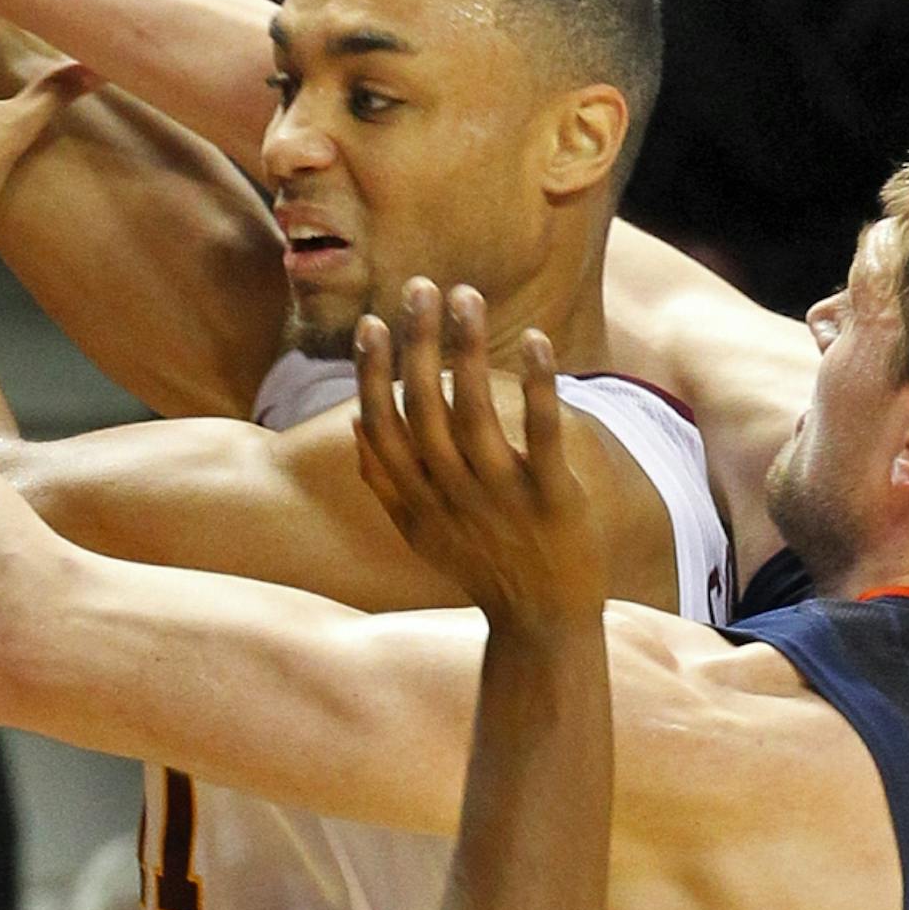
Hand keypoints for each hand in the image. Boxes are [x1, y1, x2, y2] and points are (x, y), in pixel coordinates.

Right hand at [353, 281, 600, 626]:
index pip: (383, 425)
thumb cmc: (481, 567)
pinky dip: (536, 388)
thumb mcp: (419, 531)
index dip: (373, 372)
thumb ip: (385, 482)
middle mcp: (451, 493)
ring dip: (466, 349)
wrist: (542, 622)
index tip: (373, 322)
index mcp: (417, 497)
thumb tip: (356, 424)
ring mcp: (500, 497)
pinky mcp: (552, 499)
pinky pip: (540, 436)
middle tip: (420, 287)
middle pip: (423, 407)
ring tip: (465, 296)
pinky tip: (537, 342)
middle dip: (417, 343)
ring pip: (473, 412)